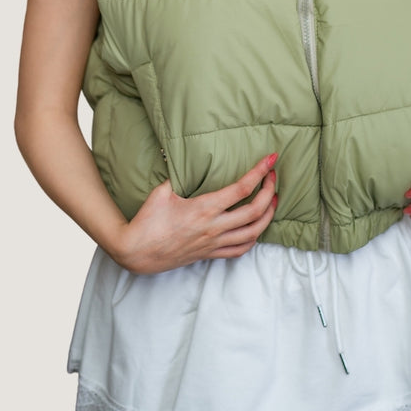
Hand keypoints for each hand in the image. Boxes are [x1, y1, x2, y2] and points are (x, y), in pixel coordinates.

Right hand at [113, 154, 278, 273]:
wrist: (136, 252)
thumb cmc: (148, 221)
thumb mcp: (161, 191)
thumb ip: (178, 174)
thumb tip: (185, 155)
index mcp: (204, 208)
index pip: (242, 189)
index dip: (260, 172)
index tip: (271, 159)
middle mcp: (213, 227)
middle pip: (255, 210)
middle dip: (270, 191)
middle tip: (273, 177)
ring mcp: (213, 243)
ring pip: (253, 232)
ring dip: (268, 216)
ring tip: (274, 201)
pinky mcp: (210, 254)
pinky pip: (240, 250)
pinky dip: (254, 237)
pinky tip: (257, 228)